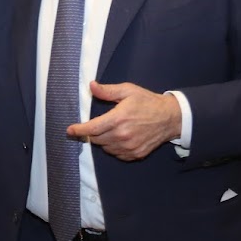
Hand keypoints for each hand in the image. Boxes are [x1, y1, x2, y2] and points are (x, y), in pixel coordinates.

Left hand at [66, 81, 180, 161]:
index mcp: (118, 119)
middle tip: (96, 124)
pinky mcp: (135, 154)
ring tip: (110, 129)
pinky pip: (116, 154)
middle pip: (96, 139)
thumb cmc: (147, 102)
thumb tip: (91, 86)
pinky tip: (118, 137)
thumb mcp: (128, 90)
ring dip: (102, 140)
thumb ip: (108, 91)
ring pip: (105, 147)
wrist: (170, 118)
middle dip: (92, 132)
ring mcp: (129, 147)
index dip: (79, 130)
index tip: (70, 130)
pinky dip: (113, 147)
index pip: (92, 128)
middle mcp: (122, 135)